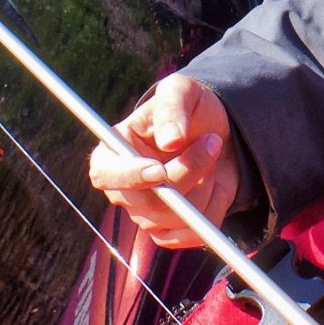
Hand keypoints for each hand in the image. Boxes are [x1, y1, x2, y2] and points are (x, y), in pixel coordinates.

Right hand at [88, 75, 236, 250]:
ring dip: (207, 185)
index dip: (129, 177)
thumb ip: (172, 108)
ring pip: (177, 218)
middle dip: (188, 173)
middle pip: (149, 202)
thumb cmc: (190, 109)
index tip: (159, 170)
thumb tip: (171, 141)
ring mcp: (147, 214)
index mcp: (113, 153)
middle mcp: (125, 189)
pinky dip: (214, 207)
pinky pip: (194, 233)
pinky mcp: (172, 230)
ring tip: (212, 154)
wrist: (218, 134)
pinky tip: (216, 183)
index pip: (105, 175)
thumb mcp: (181, 91)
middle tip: (213, 140)